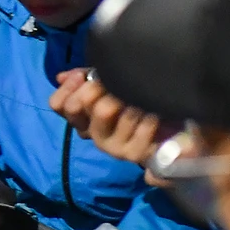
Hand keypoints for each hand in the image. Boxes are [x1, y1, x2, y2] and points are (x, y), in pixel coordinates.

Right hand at [50, 68, 174, 167]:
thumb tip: (63, 77)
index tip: (83, 75)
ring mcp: (112, 147)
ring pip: (106, 110)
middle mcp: (93, 134)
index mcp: (83, 119)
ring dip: (125, 98)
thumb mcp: (110, 86)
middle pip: (77, 105)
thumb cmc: (136, 103)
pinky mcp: (132, 154)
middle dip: (95, 87)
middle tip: (112, 82)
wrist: (171, 133)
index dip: (68, 87)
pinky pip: (135, 123)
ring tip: (138, 96)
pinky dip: (147, 114)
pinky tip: (153, 112)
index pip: (58, 104)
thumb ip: (86, 78)